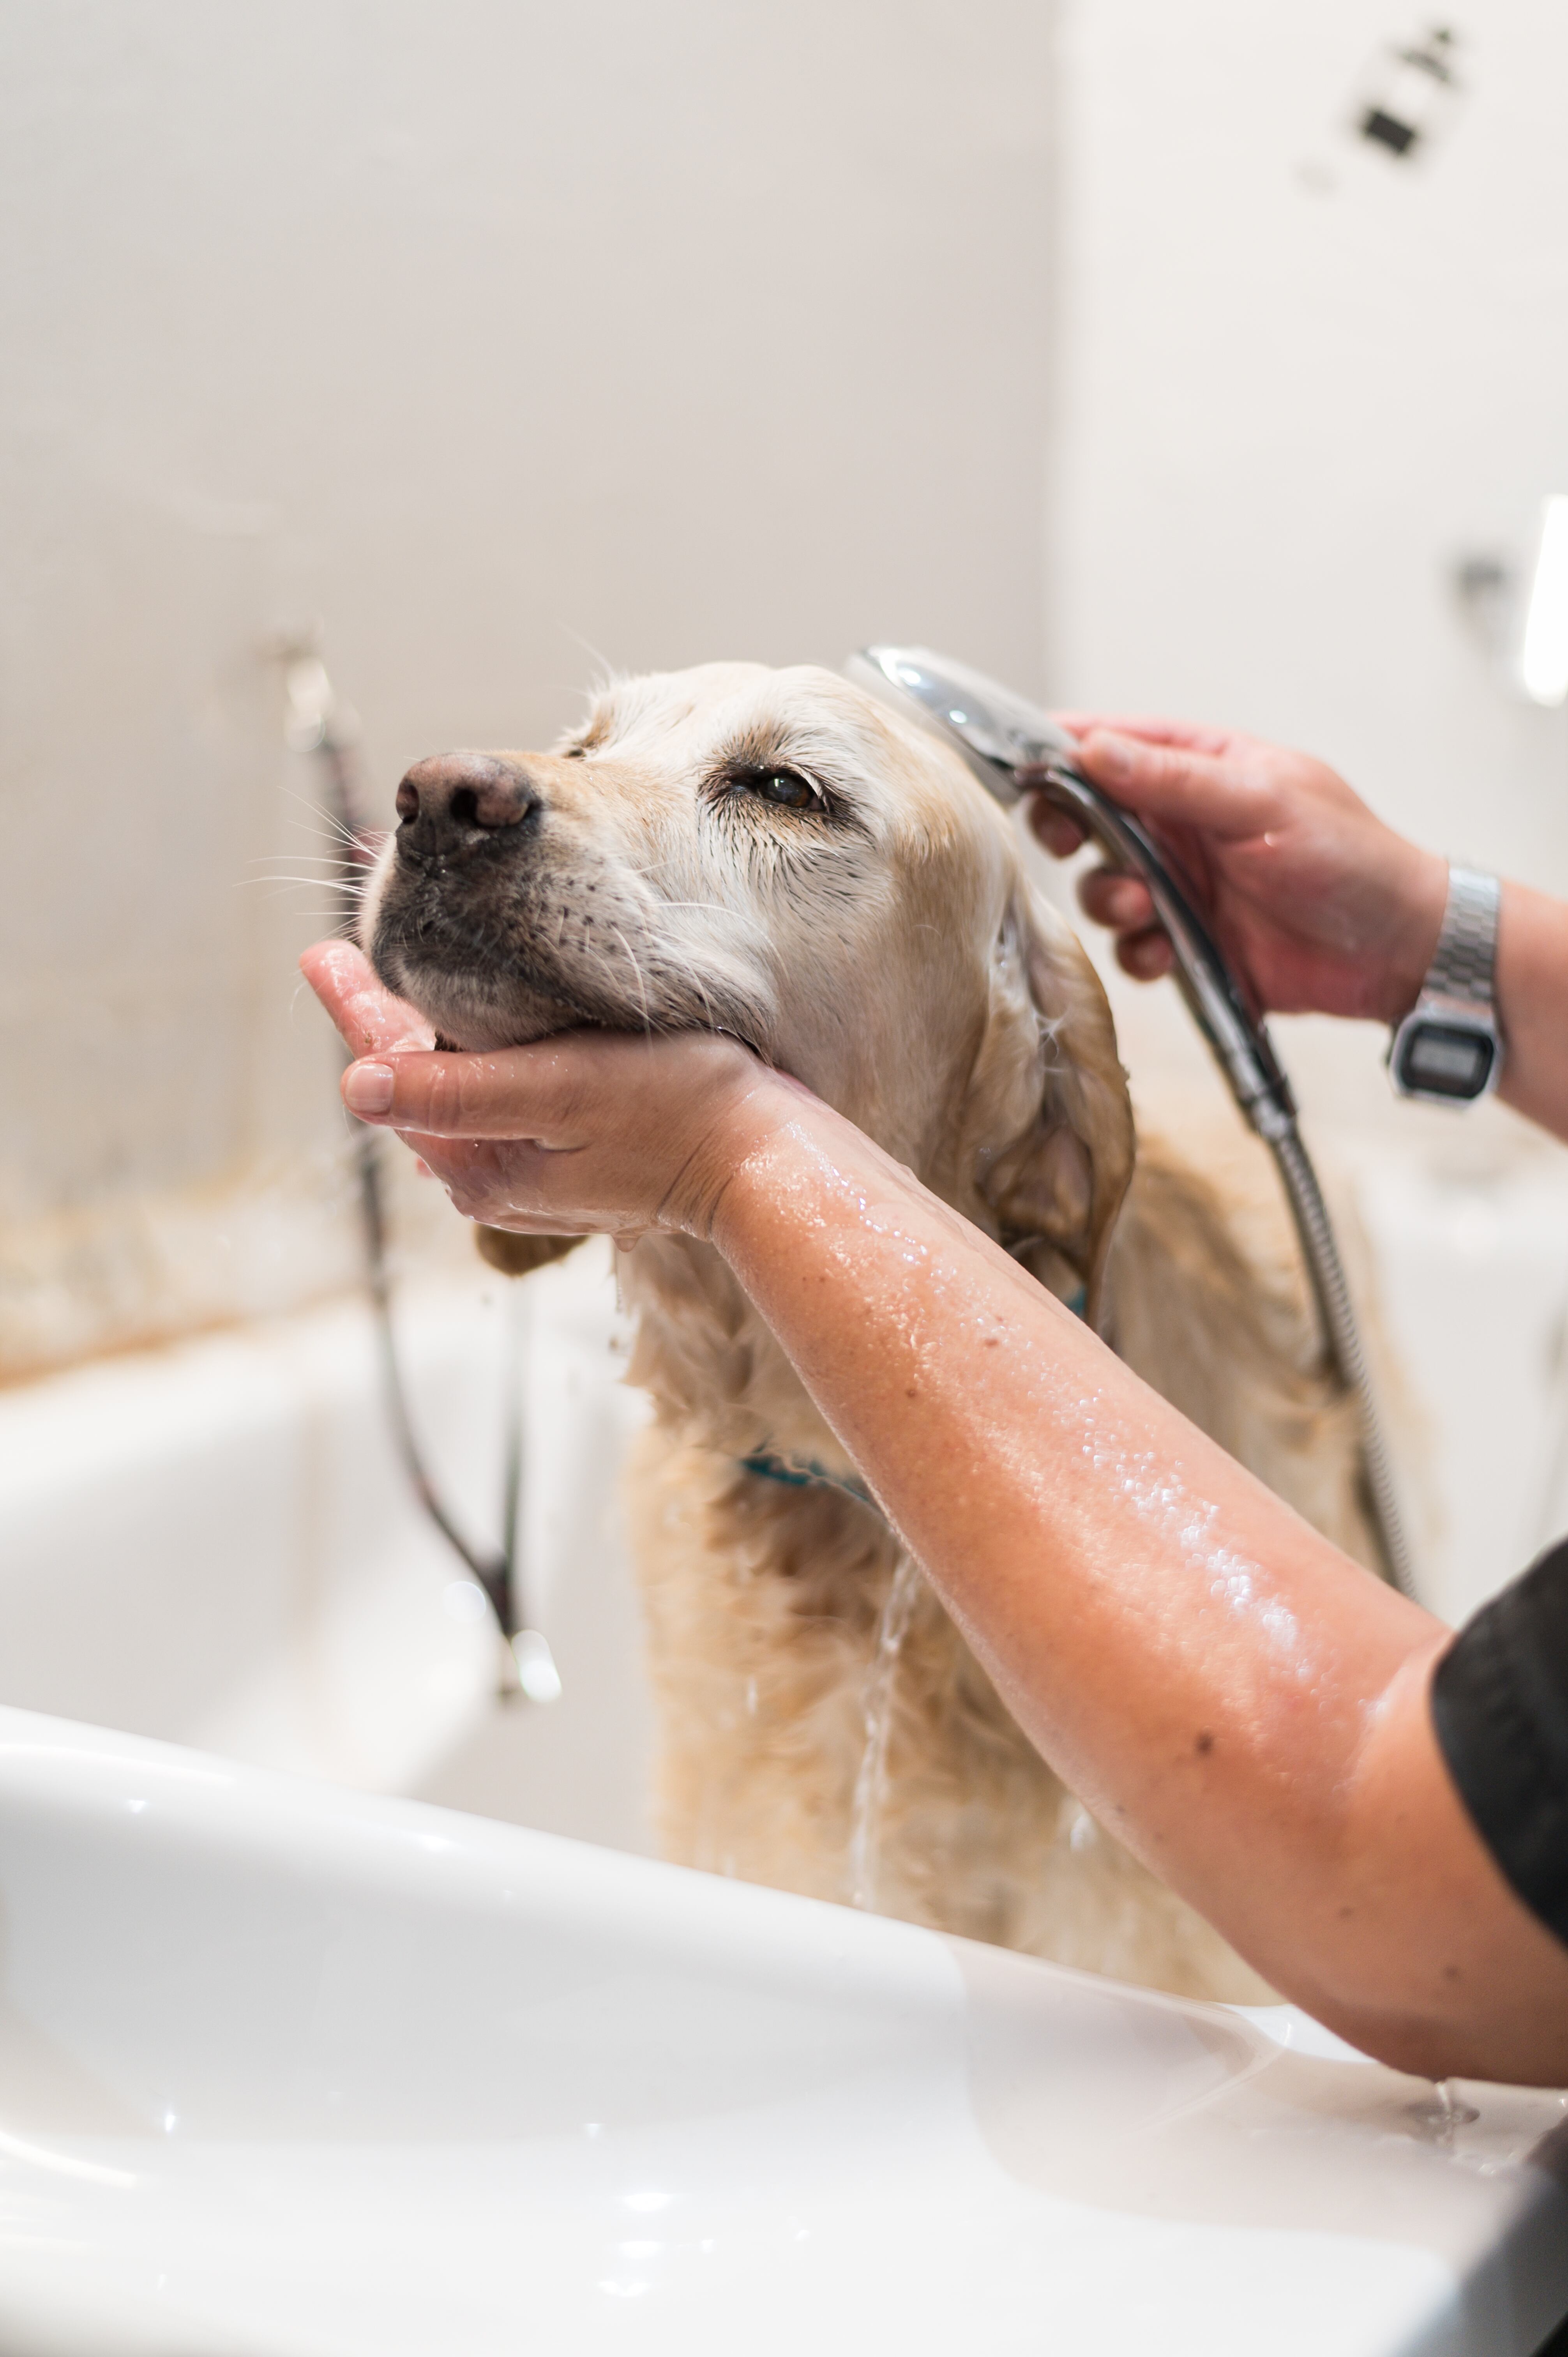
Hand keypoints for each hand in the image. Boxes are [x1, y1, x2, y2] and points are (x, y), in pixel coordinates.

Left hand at [300, 942, 795, 1243]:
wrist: (763, 1163)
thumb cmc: (673, 1109)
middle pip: (417, 1085)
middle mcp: (495, 1181)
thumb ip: (455, 1091)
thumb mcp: (558, 1089)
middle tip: (345, 956)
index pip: (390, 1071)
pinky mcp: (571, 1164)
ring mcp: (533, 1176)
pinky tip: (472, 1038)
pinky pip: (500, 1106)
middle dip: (381, 1019)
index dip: (353, 1006)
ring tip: (397, 987)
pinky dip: (476, 1062)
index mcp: (479, 1165)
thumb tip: (354, 1086)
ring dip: (426, 1040)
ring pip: (457, 1096)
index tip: (317, 951)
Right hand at [1026, 719, 1447, 1023]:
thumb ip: (1176, 780)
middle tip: (1069, 841)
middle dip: (1070, 830)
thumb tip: (1094, 748)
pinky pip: (1132, 947)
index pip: (1117, 743)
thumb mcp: (1263, 803)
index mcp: (1205, 770)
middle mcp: (1184, 824)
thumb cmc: (1350, 860)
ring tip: (1147, 907)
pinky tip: (1168, 953)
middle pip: (1090, 815)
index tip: (1023, 765)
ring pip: (1103, 885)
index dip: (1064, 750)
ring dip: (1110, 898)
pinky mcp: (1188, 942)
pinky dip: (1138, 953)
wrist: (1397, 949)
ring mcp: (1183, 884)